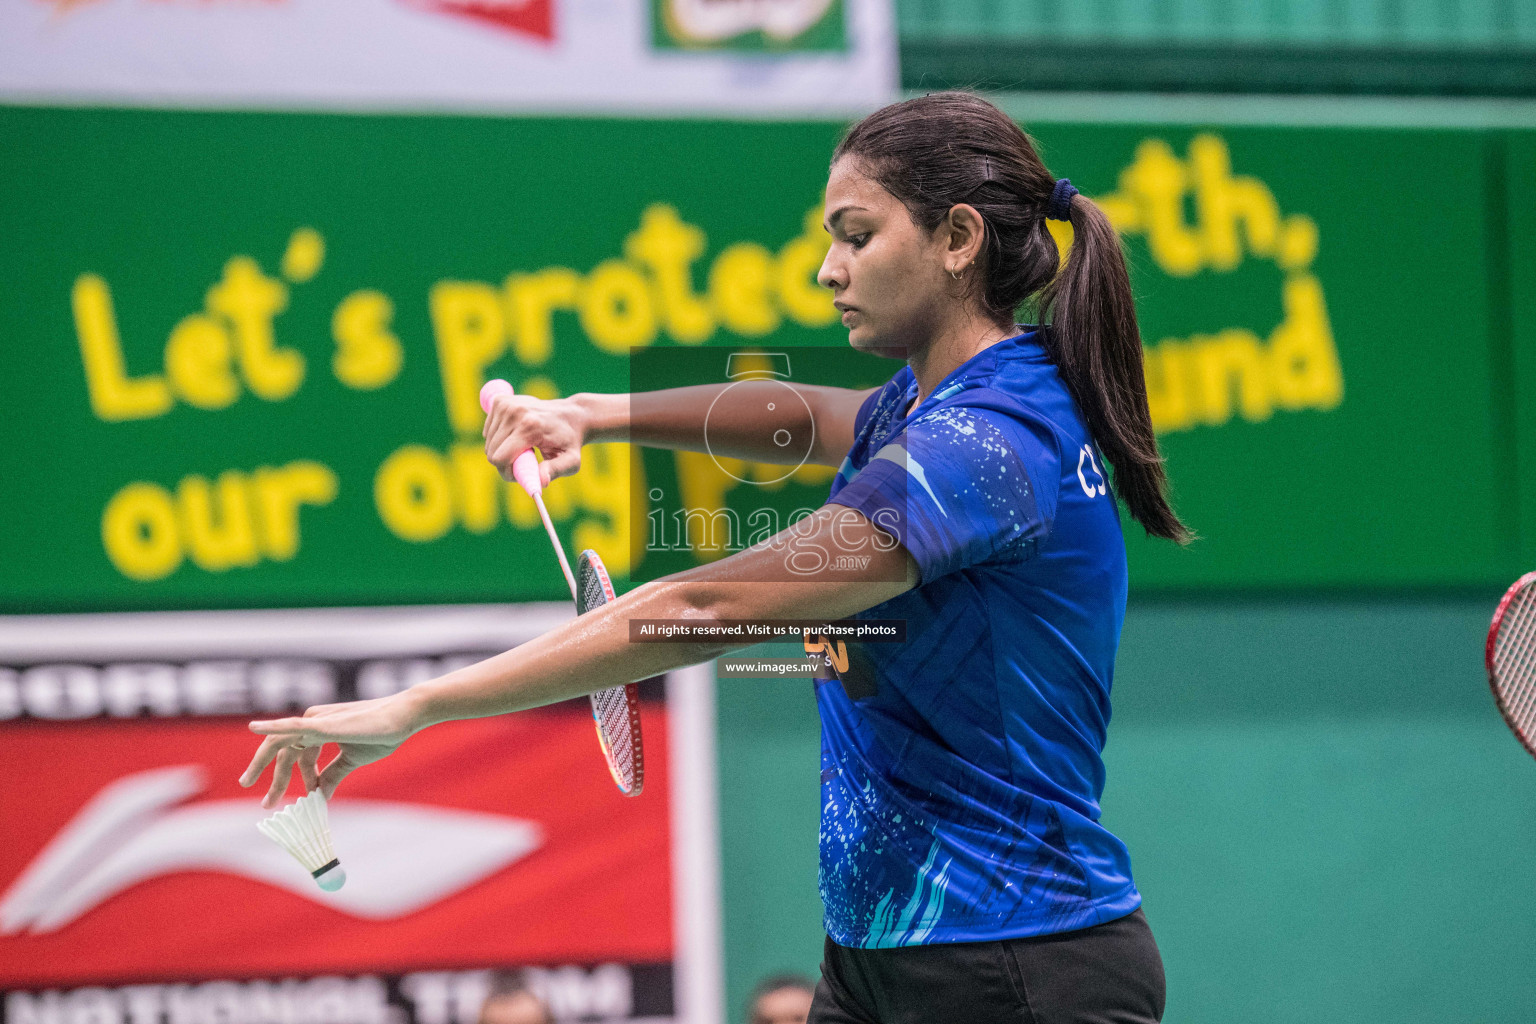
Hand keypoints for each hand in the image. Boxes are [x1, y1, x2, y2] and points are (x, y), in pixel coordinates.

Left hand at [239, 692, 423, 807]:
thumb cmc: (382, 733)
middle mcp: (312, 722)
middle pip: (283, 753)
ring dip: (265, 767)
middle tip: (266, 805)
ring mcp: (315, 720)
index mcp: (319, 729)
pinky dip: (272, 727)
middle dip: (274, 779)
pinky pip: (292, 726)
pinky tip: (254, 728)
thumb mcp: (352, 759)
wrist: (403, 717)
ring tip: (260, 794)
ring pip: (281, 745)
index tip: (306, 800)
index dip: (298, 780)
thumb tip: (319, 795)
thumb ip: (333, 774)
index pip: (298, 757)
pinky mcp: (323, 723)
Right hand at [482, 392, 588, 487]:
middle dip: (505, 463)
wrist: (570, 415)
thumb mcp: (571, 460)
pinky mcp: (500, 401)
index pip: (500, 458)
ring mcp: (506, 404)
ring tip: (524, 445)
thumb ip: (556, 471)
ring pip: (489, 443)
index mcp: (530, 426)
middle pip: (491, 452)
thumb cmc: (569, 441)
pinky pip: (488, 431)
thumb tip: (541, 481)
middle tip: (526, 460)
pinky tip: (517, 434)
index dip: (507, 473)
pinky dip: (499, 438)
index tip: (521, 473)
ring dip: (503, 450)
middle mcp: (515, 412)